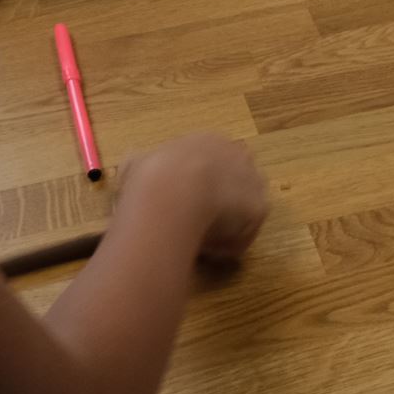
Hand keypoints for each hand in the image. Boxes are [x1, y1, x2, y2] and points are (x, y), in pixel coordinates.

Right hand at [123, 133, 267, 262]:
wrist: (170, 191)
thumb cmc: (150, 175)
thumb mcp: (134, 163)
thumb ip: (139, 165)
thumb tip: (133, 169)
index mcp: (209, 142)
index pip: (212, 166)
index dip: (198, 189)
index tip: (183, 207)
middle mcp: (237, 156)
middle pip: (232, 186)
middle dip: (216, 207)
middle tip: (192, 225)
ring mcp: (252, 182)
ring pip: (239, 213)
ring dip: (221, 229)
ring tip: (196, 241)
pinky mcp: (259, 209)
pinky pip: (241, 236)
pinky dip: (224, 247)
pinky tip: (206, 251)